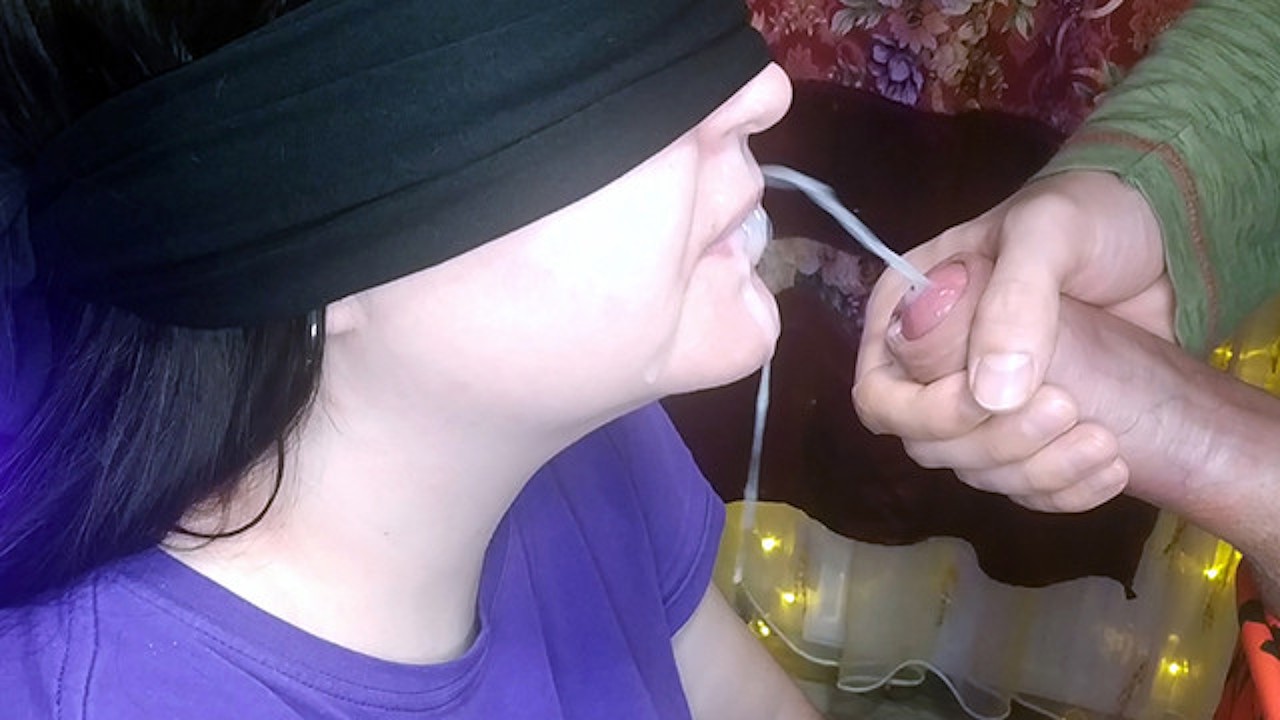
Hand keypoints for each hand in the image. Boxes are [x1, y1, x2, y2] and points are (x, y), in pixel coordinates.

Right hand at [853, 170, 1171, 510]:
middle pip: (929, 444)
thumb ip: (1014, 300)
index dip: (924, 414)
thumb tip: (988, 395)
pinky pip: (1029, 486)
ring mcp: (985, 403)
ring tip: (1104, 440)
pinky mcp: (1035, 431)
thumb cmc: (1091, 215)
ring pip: (980, 472)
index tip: (988, 400)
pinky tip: (1112, 467)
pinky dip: (1067, 490)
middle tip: (1068, 406)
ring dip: (1037, 470)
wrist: (1164, 236)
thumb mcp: (1047, 232)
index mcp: (910, 315)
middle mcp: (934, 367)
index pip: (881, 394)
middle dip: (996, 442)